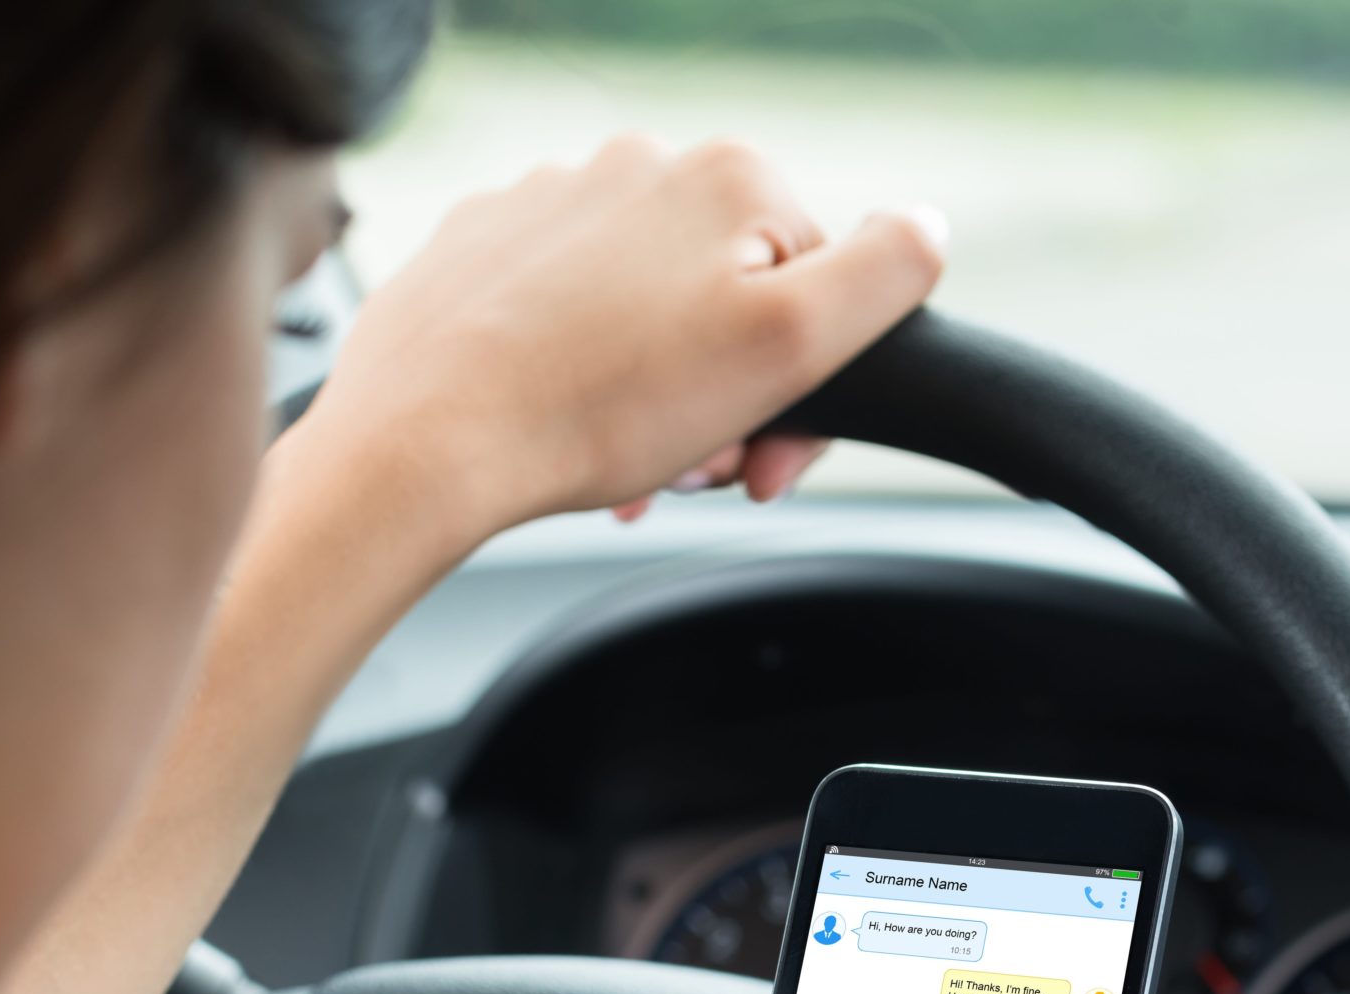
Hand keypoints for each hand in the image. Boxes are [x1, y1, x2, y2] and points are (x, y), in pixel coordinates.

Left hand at [294, 135, 945, 560]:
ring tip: (630, 465)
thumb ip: (885, 275)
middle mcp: (636, 166)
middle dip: (731, 400)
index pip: (822, 284)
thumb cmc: (601, 405)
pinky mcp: (482, 250)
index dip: (812, 388)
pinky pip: (567, 318)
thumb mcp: (790, 346)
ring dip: (661, 401)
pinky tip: (568, 430)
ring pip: (650, 313)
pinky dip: (584, 378)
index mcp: (727, 177)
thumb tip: (927, 226)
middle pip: (734, 298)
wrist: (422, 443)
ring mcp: (550, 202)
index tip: (765, 462)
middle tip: (696, 471)